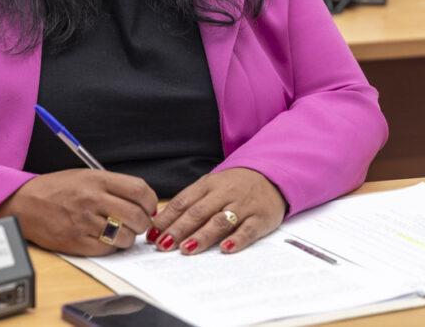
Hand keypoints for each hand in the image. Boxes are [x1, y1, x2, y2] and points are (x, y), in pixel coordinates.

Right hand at [0, 170, 156, 255]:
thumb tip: (143, 202)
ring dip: (128, 238)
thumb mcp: (85, 176)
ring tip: (120, 232)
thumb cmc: (57, 189)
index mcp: (97, 179)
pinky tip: (105, 240)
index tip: (149, 207)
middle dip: (143, 223)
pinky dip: (111, 248)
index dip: (151, 202)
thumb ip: (113, 186)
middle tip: (138, 223)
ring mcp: (84, 221)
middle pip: (136, 215)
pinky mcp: (75, 241)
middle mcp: (92, 199)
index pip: (139, 190)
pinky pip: (107, 250)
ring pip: (125, 236)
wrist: (25, 203)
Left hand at [148, 167, 285, 254]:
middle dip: (178, 229)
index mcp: (208, 184)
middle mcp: (224, 193)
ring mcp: (243, 205)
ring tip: (186, 248)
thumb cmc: (234, 185)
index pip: (183, 201)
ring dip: (202, 236)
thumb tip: (161, 222)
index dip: (166, 218)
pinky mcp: (260, 218)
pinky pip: (248, 230)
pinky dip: (236, 240)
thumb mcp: (210, 186)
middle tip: (163, 245)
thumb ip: (189, 202)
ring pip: (220, 221)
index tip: (152, 234)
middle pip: (198, 212)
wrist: (271, 176)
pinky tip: (225, 249)